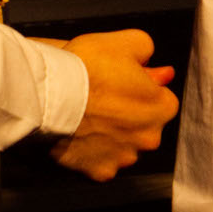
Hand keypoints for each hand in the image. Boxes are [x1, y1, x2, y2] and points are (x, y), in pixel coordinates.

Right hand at [51, 27, 176, 181]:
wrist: (50, 95)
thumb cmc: (87, 68)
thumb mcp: (125, 41)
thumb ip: (146, 50)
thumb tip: (154, 64)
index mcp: (162, 107)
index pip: (161, 98)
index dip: (141, 88)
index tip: (123, 83)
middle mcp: (149, 138)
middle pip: (144, 125)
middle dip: (130, 115)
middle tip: (105, 98)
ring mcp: (124, 157)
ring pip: (124, 145)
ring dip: (113, 135)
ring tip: (90, 116)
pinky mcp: (100, 170)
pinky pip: (101, 162)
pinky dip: (94, 152)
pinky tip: (82, 134)